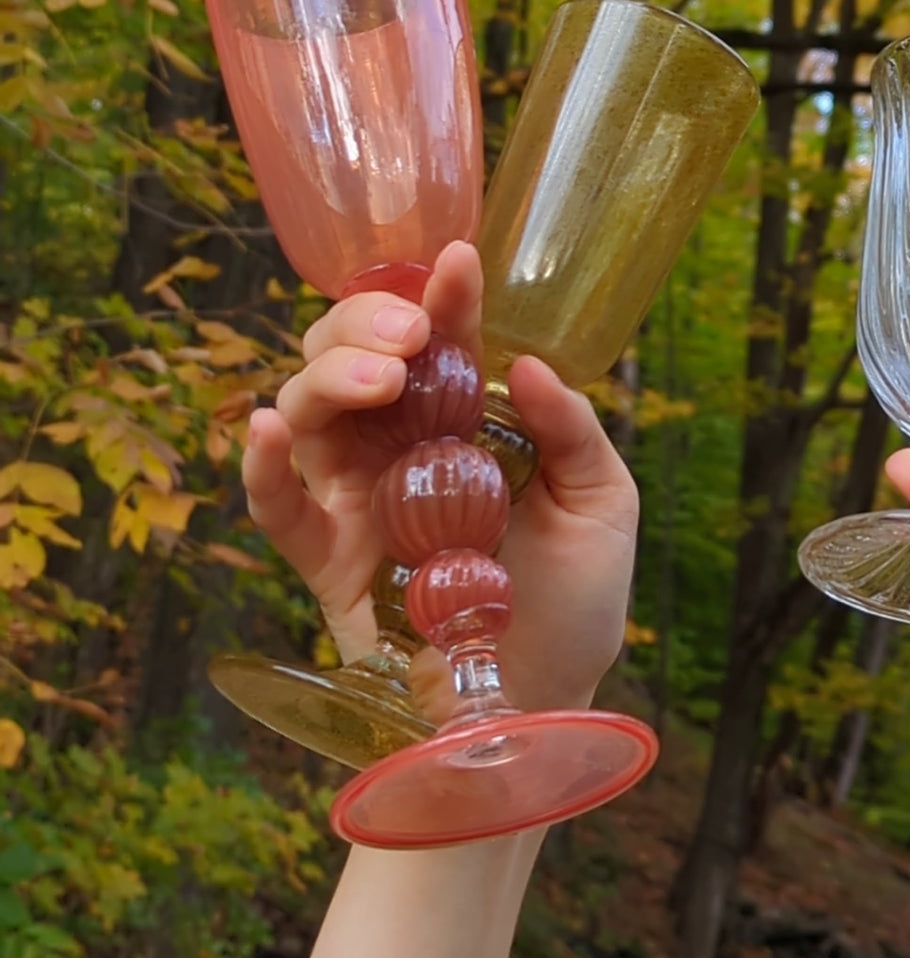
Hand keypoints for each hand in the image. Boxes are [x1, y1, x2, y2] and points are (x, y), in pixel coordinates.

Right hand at [241, 241, 638, 714]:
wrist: (541, 695)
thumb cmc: (576, 598)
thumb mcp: (602, 502)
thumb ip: (571, 430)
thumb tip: (526, 365)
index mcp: (465, 420)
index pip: (443, 341)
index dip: (444, 298)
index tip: (458, 263)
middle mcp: (402, 445)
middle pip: (354, 356)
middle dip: (369, 325)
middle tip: (411, 339)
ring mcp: (357, 497)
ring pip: (309, 408)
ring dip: (330, 376)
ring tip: (381, 381)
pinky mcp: (326, 558)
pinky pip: (274, 503)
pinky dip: (259, 464)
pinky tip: (267, 426)